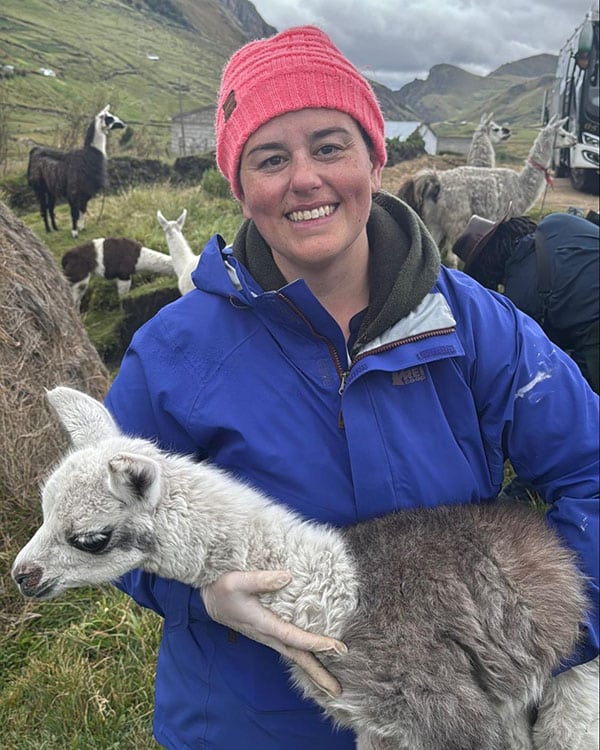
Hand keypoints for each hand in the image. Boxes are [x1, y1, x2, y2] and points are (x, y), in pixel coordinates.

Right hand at [201, 570, 346, 695]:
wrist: (206, 601)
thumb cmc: (220, 590)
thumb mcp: (236, 581)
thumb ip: (261, 579)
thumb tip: (287, 577)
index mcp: (263, 624)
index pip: (294, 637)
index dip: (316, 642)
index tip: (337, 648)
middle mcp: (268, 635)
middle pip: (298, 657)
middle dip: (318, 674)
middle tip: (337, 691)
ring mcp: (267, 637)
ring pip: (294, 655)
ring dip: (313, 670)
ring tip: (331, 684)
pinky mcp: (267, 633)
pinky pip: (289, 648)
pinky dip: (304, 657)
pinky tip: (313, 659)